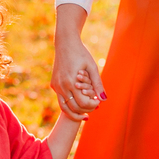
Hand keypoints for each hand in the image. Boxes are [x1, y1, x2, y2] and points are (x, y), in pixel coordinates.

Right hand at [51, 5, 105, 119]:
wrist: (65, 43)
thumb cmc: (81, 53)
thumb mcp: (92, 67)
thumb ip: (98, 84)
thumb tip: (104, 99)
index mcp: (71, 82)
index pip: (83, 103)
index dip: (92, 105)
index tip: (99, 103)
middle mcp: (61, 86)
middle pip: (74, 108)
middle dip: (85, 111)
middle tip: (94, 109)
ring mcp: (56, 86)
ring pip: (64, 107)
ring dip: (75, 113)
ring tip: (85, 116)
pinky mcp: (53, 84)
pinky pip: (61, 99)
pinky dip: (69, 104)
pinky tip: (78, 104)